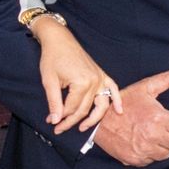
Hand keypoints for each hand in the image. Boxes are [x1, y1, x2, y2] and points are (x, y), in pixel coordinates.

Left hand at [31, 16, 123, 133]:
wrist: (59, 39)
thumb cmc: (52, 57)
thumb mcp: (49, 81)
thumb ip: (54, 102)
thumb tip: (55, 120)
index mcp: (82, 83)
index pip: (72, 108)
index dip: (61, 117)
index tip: (51, 122)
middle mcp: (94, 81)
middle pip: (85, 109)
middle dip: (71, 121)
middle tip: (60, 129)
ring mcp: (100, 78)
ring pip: (101, 105)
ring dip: (94, 118)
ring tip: (83, 128)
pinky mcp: (101, 74)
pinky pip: (113, 89)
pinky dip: (117, 100)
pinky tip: (119, 111)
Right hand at [93, 67, 168, 165]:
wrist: (99, 119)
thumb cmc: (123, 103)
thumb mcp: (144, 87)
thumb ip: (167, 79)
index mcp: (159, 118)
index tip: (166, 120)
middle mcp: (153, 136)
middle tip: (157, 127)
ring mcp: (144, 150)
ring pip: (165, 154)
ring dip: (160, 146)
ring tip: (149, 135)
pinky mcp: (136, 159)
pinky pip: (151, 161)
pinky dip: (148, 154)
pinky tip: (140, 143)